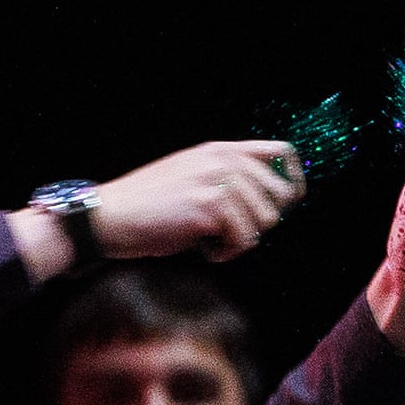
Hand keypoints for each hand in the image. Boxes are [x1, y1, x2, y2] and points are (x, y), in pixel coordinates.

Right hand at [93, 140, 304, 261]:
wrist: (112, 216)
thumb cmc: (149, 206)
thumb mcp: (191, 177)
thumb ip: (227, 179)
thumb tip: (270, 204)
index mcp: (220, 150)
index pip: (281, 152)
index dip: (292, 181)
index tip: (285, 205)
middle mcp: (223, 160)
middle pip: (280, 194)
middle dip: (262, 221)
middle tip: (232, 232)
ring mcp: (217, 181)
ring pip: (264, 222)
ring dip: (242, 241)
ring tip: (213, 242)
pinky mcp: (209, 207)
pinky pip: (244, 240)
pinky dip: (226, 253)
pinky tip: (204, 250)